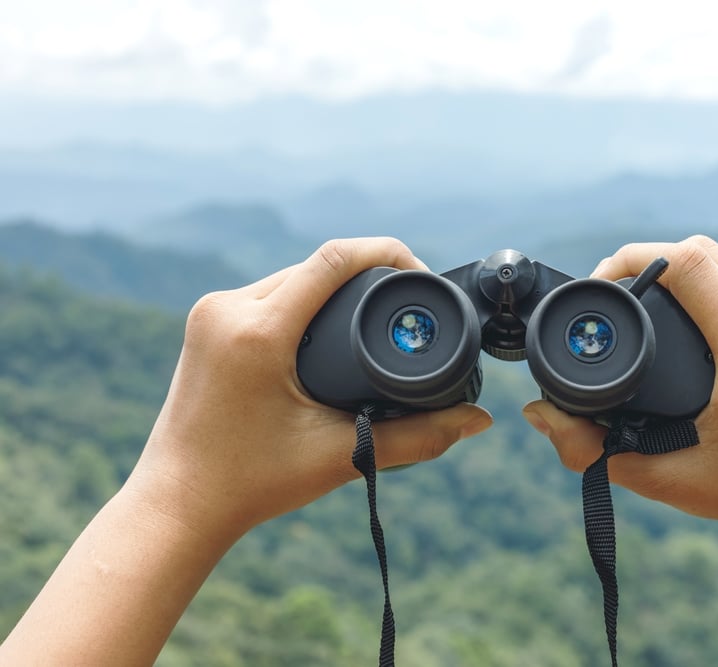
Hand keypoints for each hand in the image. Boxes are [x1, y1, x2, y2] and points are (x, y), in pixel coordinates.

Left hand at [129, 237, 492, 540]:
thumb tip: (476, 421)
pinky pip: (267, 291)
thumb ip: (417, 438)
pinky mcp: (206, 322)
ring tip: (375, 313)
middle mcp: (227, 309)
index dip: (387, 252)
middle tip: (407, 303)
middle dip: (366, 273)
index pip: (333, 259)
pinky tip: (330, 322)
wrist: (178, 504)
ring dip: (333, 285)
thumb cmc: (252, 484)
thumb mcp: (341, 455)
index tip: (422, 271)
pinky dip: (304, 299)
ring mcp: (211, 313)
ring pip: (290, 275)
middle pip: (314, 265)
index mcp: (257, 332)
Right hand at [522, 235, 717, 549]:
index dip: (631, 259)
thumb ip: (590, 450)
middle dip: (645, 260)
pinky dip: (702, 283)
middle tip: (608, 294)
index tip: (598, 285)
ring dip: (676, 268)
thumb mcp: (661, 477)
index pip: (688, 262)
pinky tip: (676, 312)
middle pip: (703, 250)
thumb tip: (538, 413)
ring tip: (635, 299)